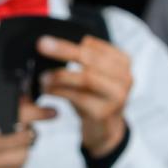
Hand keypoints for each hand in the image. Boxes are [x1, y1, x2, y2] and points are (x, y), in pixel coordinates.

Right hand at [0, 99, 57, 167]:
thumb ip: (0, 110)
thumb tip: (28, 99)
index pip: (11, 114)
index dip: (35, 112)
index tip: (51, 112)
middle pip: (22, 136)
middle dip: (29, 132)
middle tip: (24, 131)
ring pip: (23, 154)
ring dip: (23, 150)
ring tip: (10, 148)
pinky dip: (16, 164)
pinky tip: (4, 161)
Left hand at [38, 35, 132, 157]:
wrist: (105, 128)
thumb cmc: (95, 96)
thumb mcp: (95, 74)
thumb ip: (84, 58)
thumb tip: (54, 43)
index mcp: (122, 61)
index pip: (95, 47)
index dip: (70, 42)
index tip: (48, 38)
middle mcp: (124, 76)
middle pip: (91, 59)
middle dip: (64, 51)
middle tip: (42, 45)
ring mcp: (116, 95)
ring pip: (86, 78)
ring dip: (60, 75)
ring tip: (42, 76)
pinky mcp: (103, 111)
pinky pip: (77, 97)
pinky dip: (59, 91)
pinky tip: (47, 89)